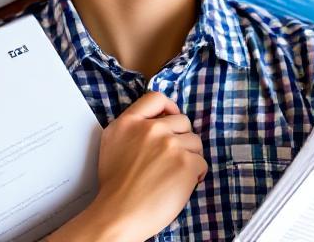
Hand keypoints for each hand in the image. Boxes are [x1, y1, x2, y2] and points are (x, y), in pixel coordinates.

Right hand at [48, 92, 205, 241]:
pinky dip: (196, 175)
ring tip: (174, 174)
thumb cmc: (115, 188)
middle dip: (181, 138)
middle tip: (171, 158)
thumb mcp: (112, 143)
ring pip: (195, 142)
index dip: (168, 107)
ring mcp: (170, 145)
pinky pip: (201, 162)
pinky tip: (181, 184)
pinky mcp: (186, 163)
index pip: (156, 98)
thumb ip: (132, 126)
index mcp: (129, 122)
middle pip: (182, 121)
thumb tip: (154, 120)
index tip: (171, 117)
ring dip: (189, 157)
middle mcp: (150, 129)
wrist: (120, 214)